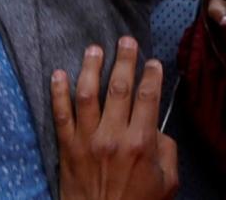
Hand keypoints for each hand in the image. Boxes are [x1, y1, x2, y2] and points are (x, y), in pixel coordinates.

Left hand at [52, 38, 177, 199]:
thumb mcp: (167, 184)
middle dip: (124, 60)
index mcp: (140, 144)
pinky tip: (58, 73)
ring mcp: (88, 140)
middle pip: (119, 88)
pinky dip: (58, 92)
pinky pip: (60, 114)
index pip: (147, 98)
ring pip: (87, 94)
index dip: (151, 76)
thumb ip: (167, 151)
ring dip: (91, 67)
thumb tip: (158, 127)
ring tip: (94, 49)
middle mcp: (113, 137)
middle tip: (126, 41)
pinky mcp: (67, 148)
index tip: (153, 62)